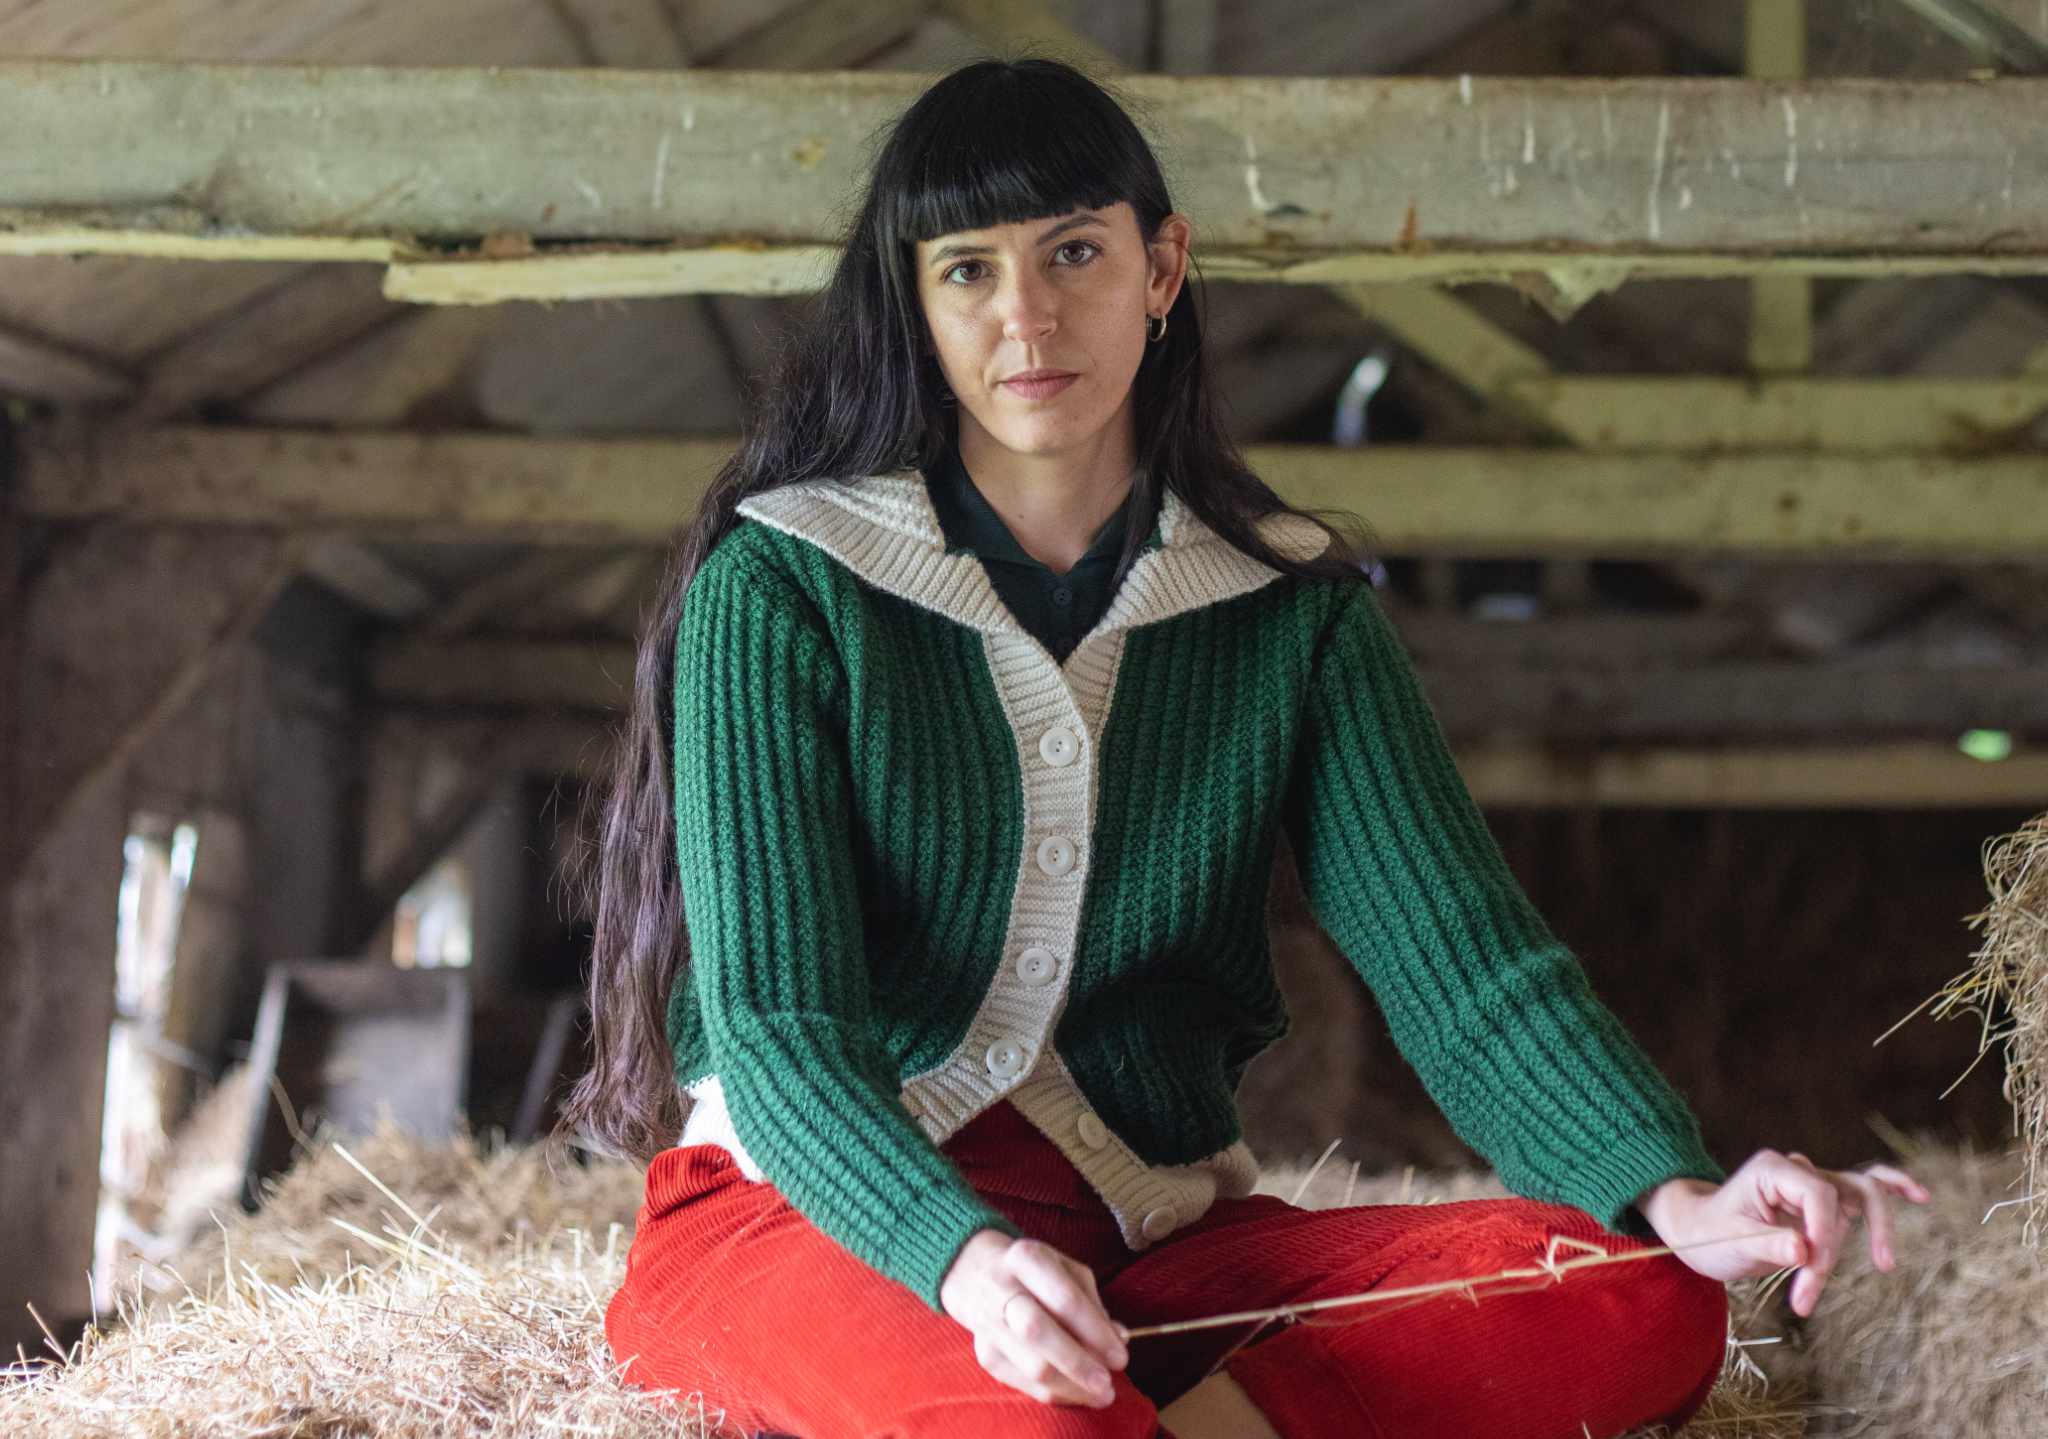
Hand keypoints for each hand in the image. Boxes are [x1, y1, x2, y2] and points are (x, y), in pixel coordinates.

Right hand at [939, 1227, 1129, 1407]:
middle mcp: (1001, 1289)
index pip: (1064, 1299)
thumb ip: (1092, 1302)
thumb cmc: (1033, 1271)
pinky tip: (1077, 1393)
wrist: (974, 1273)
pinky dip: (1055, 1393)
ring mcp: (988, 1325)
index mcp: (1026, 1258)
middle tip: (1107, 1384)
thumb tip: (1119, 1338)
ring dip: (1071, 1386)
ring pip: (1030, 1365)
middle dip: (1078, 1363)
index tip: (1120, 1357)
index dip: (1095, 1331)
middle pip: (1038, 1332)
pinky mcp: (985, 1354)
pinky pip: (1023, 1383)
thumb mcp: (1065, 1269)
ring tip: (1100, 1394)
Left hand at [1636, 1149, 1932, 1316]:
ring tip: (1884, 1263)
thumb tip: (1805, 1251)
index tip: (1809, 1274)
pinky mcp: (1821, 1203)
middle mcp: (1797, 1170)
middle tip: (1830, 1287)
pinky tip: (1919, 1196)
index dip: (1824, 1236)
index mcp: (1773, 1169)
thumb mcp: (1732, 1243)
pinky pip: (1862, 1193)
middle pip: (1848, 1192)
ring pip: (1861, 1197)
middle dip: (1847, 1240)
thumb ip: (1769, 1245)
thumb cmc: (1709, 1234)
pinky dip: (1891, 1192)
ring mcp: (1812, 1184)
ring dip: (1874, 1231)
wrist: (1696, 1232)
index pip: (1818, 1196)